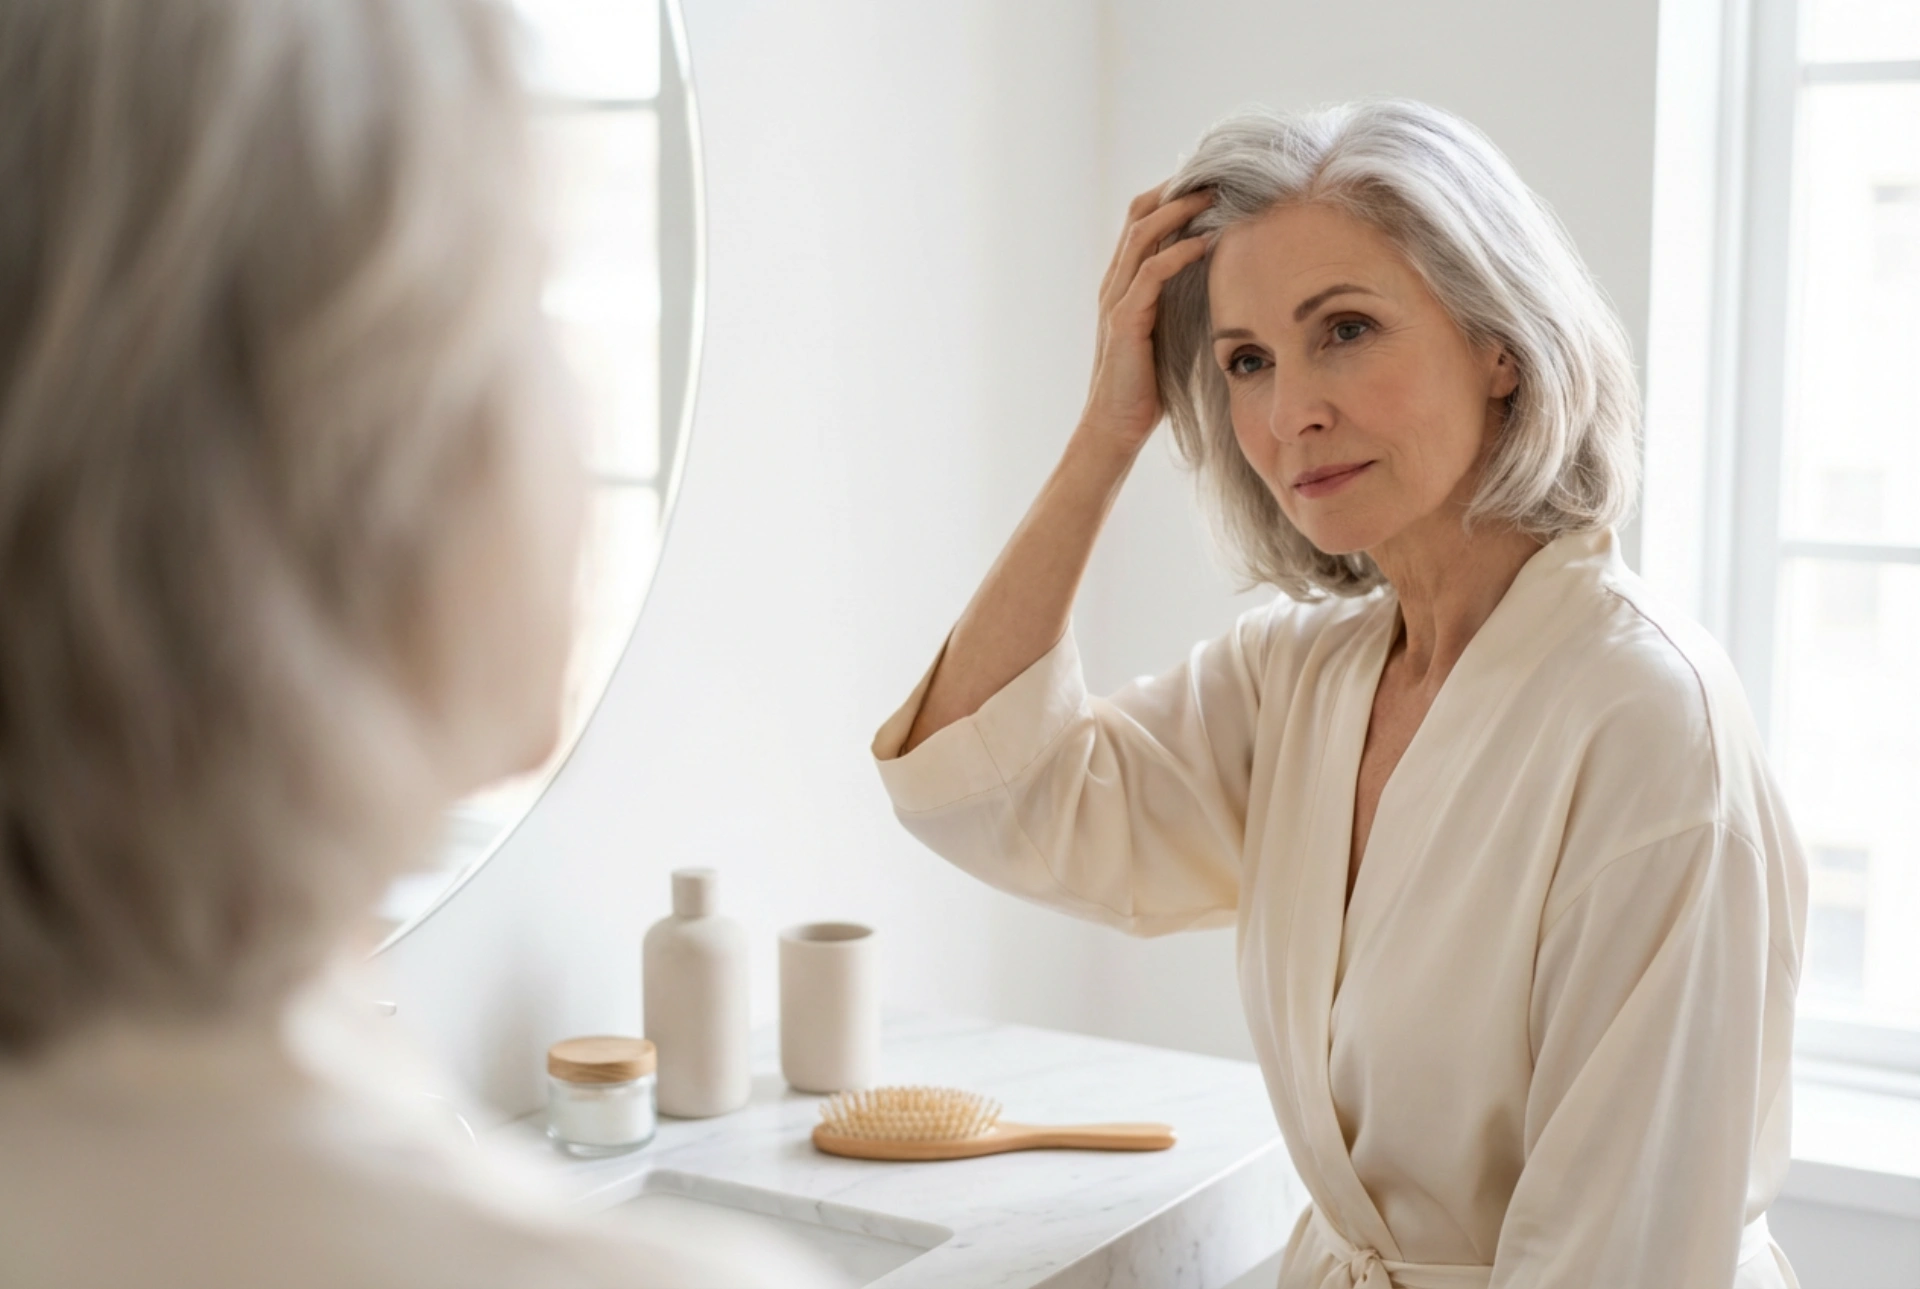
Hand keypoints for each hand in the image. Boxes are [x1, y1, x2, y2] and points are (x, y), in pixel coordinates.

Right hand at [1079, 184, 1214, 453]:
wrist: (1115, 427)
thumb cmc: (1147, 386)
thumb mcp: (1169, 332)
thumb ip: (1183, 301)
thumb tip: (1224, 278)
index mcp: (1124, 281)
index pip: (1142, 219)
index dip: (1172, 193)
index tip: (1212, 178)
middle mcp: (1115, 282)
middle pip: (1139, 214)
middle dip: (1177, 189)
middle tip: (1217, 173)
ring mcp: (1116, 299)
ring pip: (1141, 235)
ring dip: (1178, 211)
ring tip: (1213, 195)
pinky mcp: (1124, 320)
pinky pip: (1149, 273)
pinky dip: (1177, 253)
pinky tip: (1204, 243)